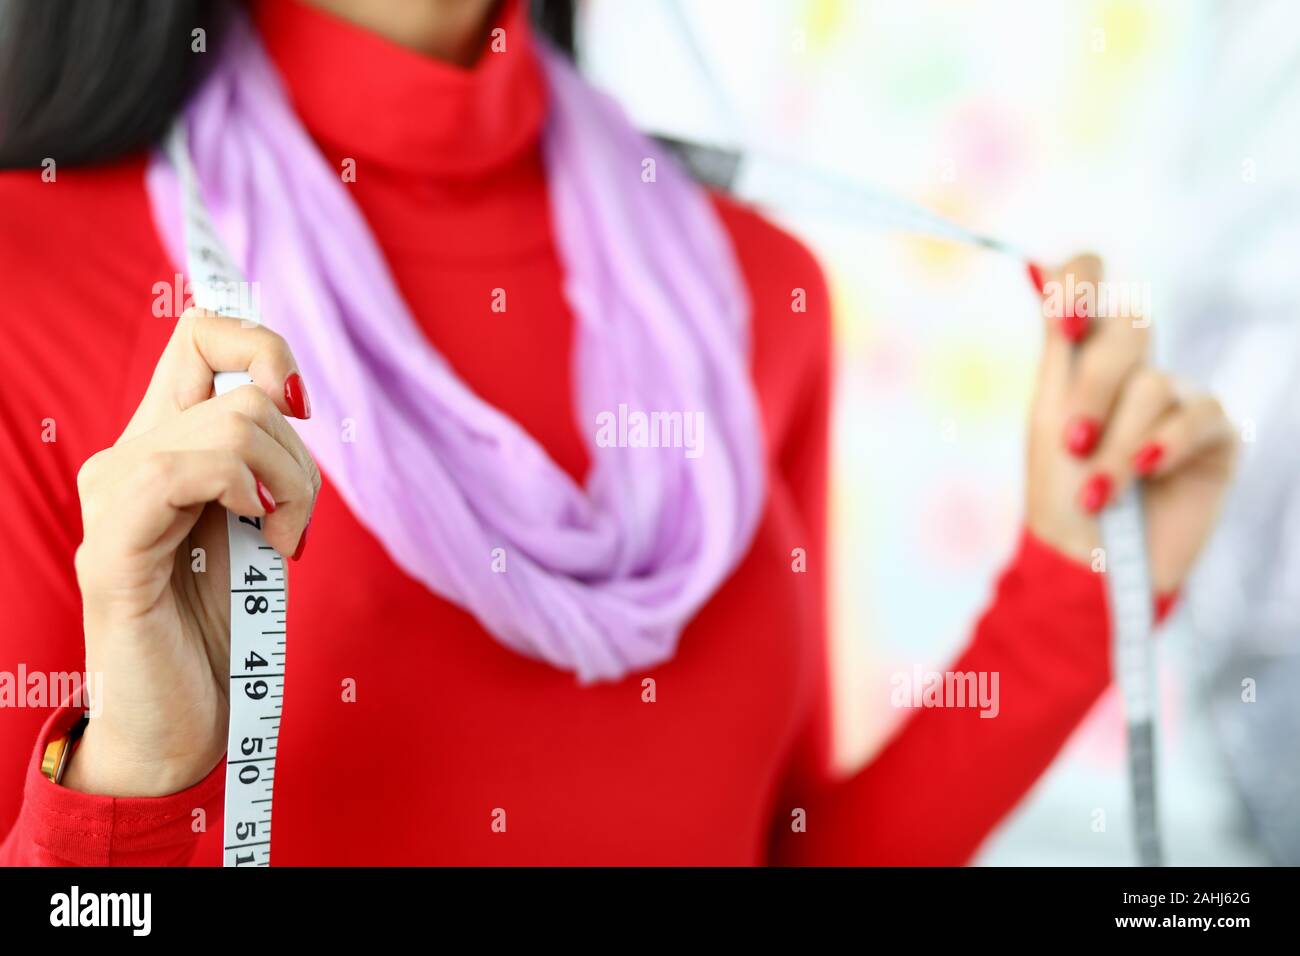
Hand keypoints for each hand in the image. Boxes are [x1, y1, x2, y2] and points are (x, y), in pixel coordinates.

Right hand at [65, 309, 318, 796]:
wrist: (179, 724)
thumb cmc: (221, 630)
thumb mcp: (256, 525)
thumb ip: (259, 463)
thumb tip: (290, 398)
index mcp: (163, 446)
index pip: (199, 334)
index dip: (261, 345)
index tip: (300, 408)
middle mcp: (127, 458)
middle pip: (242, 390)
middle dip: (301, 461)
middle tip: (295, 528)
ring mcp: (112, 499)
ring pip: (232, 426)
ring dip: (291, 489)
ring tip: (284, 546)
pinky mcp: (112, 548)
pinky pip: (178, 472)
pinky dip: (240, 494)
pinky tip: (256, 535)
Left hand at [1025, 255, 1236, 594]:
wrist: (1088, 566)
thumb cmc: (1058, 498)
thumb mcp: (1049, 419)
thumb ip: (1060, 352)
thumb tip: (1045, 272)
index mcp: (1084, 356)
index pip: (1090, 279)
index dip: (1081, 278)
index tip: (1065, 319)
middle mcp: (1133, 366)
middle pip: (1127, 326)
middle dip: (1092, 391)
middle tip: (1071, 445)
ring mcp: (1177, 398)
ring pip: (1152, 384)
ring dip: (1117, 445)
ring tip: (1096, 495)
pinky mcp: (1215, 434)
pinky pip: (1196, 415)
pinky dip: (1162, 447)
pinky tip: (1145, 476)